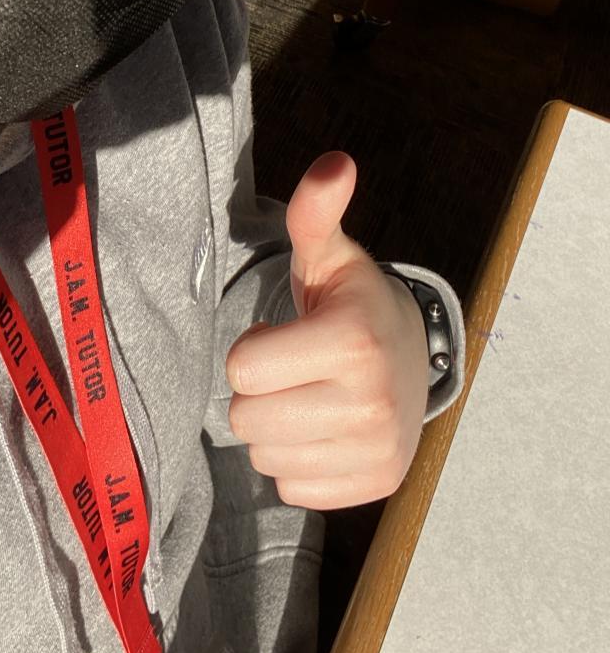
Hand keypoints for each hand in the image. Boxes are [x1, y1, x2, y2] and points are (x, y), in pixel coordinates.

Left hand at [226, 151, 428, 509]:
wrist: (411, 359)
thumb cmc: (350, 303)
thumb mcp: (328, 256)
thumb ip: (315, 212)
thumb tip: (333, 164)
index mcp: (351, 341)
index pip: (242, 369)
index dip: (251, 351)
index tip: (283, 340)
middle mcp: (370, 403)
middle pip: (247, 419)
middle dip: (259, 393)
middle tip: (294, 371)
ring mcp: (375, 451)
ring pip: (265, 457)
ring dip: (276, 429)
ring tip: (310, 398)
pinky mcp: (374, 486)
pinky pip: (290, 488)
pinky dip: (298, 463)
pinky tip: (324, 431)